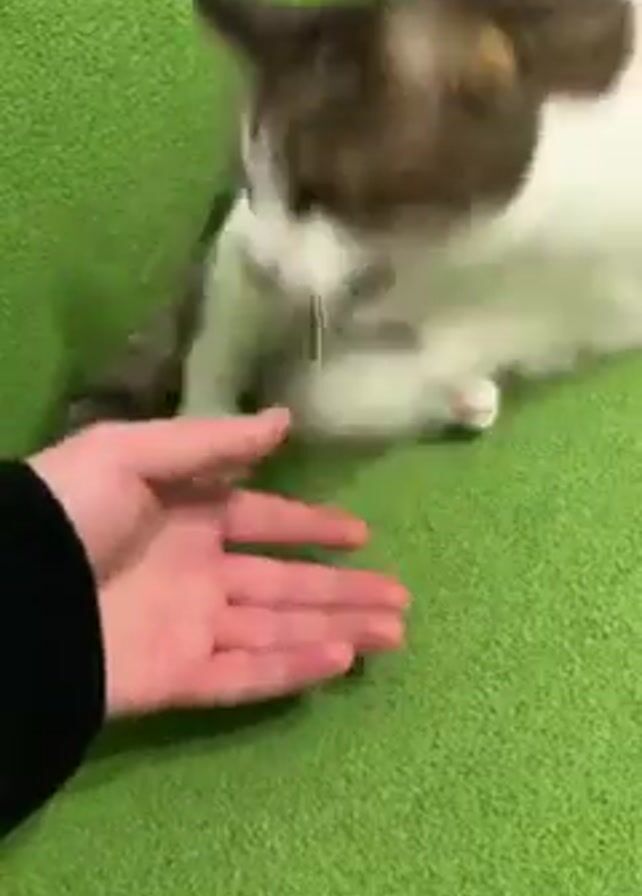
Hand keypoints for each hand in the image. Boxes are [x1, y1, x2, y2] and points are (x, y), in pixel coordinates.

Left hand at [31, 410, 407, 715]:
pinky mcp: (176, 677)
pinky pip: (243, 676)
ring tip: (393, 632)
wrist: (9, 590)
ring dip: (335, 630)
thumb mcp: (134, 453)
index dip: (312, 527)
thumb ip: (212, 442)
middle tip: (401, 600)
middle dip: (343, 591)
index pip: (264, 523)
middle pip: (284, 584)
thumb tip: (283, 420)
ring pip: (276, 632)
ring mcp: (189, 628)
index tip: (361, 534)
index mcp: (188, 516)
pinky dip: (291, 670)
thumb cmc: (69, 510)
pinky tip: (340, 660)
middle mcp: (197, 572)